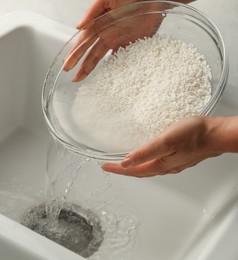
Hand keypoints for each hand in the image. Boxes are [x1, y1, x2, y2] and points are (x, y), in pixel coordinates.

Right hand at [65, 0, 193, 81]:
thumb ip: (92, 12)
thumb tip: (79, 26)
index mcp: (99, 24)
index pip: (83, 42)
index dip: (75, 54)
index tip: (67, 65)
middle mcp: (107, 33)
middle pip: (91, 53)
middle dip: (81, 66)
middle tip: (74, 78)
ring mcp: (118, 40)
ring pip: (102, 58)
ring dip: (92, 68)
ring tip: (84, 78)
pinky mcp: (132, 43)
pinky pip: (121, 58)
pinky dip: (115, 67)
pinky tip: (109, 76)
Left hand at [101, 116, 223, 176]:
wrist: (217, 134)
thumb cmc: (195, 135)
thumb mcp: (165, 141)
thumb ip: (144, 152)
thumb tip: (126, 162)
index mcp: (160, 164)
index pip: (132, 170)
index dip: (117, 169)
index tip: (104, 166)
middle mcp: (166, 167)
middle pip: (139, 172)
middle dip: (123, 170)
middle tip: (110, 166)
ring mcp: (174, 162)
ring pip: (148, 168)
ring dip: (135, 166)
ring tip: (125, 163)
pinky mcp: (180, 155)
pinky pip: (157, 163)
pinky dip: (146, 161)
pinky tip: (148, 155)